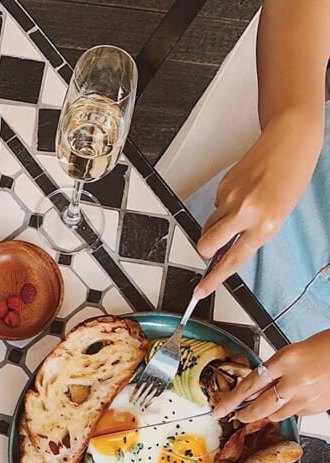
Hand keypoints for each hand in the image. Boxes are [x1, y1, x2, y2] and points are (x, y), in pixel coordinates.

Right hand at [195, 114, 322, 296]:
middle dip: (205, 251)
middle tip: (212, 249)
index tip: (201, 290)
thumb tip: (228, 250)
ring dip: (215, 227)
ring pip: (208, 225)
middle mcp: (246, 212)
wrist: (291, 141)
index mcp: (265, 224)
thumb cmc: (291, 177)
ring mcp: (232, 198)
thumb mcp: (278, 216)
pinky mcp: (223, 185)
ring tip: (237, 214)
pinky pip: (215, 206)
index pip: (233, 261)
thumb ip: (252, 235)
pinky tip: (241, 195)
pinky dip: (223, 206)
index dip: (214, 279)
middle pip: (206, 244)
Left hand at [213, 330, 329, 421]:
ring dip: (265, 414)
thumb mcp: (292, 351)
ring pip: (277, 415)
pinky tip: (289, 402)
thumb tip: (252, 388)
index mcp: (287, 359)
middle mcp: (297, 380)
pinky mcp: (318, 406)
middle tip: (237, 415)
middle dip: (245, 414)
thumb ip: (272, 370)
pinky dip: (288, 411)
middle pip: (261, 407)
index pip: (250, 384)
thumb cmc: (325, 346)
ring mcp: (308, 396)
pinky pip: (295, 414)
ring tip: (262, 408)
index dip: (232, 400)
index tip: (220, 409)